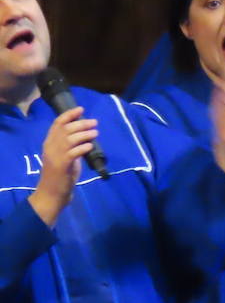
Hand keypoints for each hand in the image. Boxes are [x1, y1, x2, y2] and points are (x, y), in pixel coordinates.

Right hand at [29, 107, 98, 225]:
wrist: (52, 193)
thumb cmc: (61, 175)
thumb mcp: (66, 156)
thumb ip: (72, 146)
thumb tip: (87, 135)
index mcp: (49, 143)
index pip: (57, 124)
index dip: (69, 115)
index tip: (81, 109)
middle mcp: (50, 147)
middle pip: (65, 129)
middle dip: (80, 123)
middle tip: (94, 122)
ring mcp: (55, 156)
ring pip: (69, 139)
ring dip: (84, 134)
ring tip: (95, 133)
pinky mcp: (61, 166)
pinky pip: (72, 153)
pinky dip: (82, 147)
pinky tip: (90, 146)